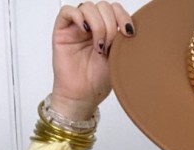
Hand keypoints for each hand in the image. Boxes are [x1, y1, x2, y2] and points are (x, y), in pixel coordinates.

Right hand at [51, 2, 135, 120]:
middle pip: (103, 6)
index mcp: (106, 29)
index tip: (128, 32)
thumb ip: (123, 40)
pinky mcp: (62, 30)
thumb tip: (132, 27)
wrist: (82, 97)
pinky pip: (68, 11)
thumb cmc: (98, 81)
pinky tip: (85, 31)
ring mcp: (77, 27)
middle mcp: (92, 25)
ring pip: (88, 6)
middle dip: (110, 25)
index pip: (115, 9)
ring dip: (97, 25)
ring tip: (98, 47)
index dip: (122, 16)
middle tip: (109, 46)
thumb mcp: (118, 58)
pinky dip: (78, 16)